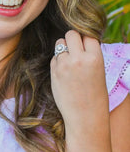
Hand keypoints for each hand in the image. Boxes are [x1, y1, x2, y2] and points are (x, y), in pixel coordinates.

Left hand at [50, 30, 110, 151]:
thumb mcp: (98, 71)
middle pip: (71, 33)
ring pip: (59, 42)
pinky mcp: (53, 71)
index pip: (87, 35)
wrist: (85, 118)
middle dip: (72, 38)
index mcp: (95, 58)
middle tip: (75, 48)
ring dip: (63, 48)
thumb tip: (78, 39)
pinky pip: (54, 57)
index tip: (85, 45)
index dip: (85, 40)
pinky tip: (64, 72)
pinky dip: (58, 60)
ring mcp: (64, 64)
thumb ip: (88, 54)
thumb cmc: (95, 95)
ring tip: (69, 61)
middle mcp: (78, 58)